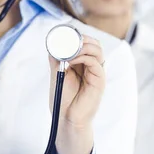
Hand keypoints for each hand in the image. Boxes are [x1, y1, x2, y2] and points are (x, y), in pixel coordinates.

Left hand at [48, 35, 103, 153]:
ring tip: (69, 51)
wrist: (66, 118)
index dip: (79, 36)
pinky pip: (95, 62)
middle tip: (68, 41)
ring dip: (83, 46)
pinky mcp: (99, 81)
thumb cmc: (63, 100)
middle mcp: (93, 68)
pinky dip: (84, 57)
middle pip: (95, 44)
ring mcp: (97, 74)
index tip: (65, 35)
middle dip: (82, 38)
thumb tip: (53, 43)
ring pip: (97, 50)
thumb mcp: (57, 73)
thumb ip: (57, 59)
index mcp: (84, 65)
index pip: (88, 43)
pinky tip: (72, 60)